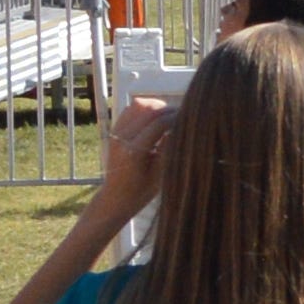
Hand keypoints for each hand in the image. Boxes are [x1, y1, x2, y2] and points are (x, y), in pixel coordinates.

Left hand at [94, 92, 175, 213]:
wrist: (115, 197)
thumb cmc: (141, 192)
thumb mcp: (160, 174)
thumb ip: (169, 149)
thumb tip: (181, 127)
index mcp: (134, 152)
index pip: (158, 124)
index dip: (176, 118)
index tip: (190, 118)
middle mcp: (122, 138)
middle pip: (148, 110)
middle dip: (167, 110)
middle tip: (182, 115)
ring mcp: (116, 133)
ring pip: (137, 105)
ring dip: (156, 106)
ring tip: (168, 115)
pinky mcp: (114, 131)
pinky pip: (130, 110)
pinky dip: (145, 109)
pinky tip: (155, 118)